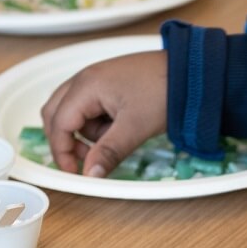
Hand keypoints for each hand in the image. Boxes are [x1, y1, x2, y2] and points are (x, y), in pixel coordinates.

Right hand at [40, 51, 168, 177]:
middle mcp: (85, 79)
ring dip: (87, 132)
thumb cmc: (163, 92)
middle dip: (67, 140)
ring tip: (117, 136)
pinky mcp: (108, 84)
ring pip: (73, 112)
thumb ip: (108, 152)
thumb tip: (89, 174)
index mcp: (86, 86)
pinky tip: (121, 126)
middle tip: (88, 159)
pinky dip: (98, 123)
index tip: (74, 172)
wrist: (190, 73)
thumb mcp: (134, 128)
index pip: (59, 123)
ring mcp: (96, 79)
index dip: (62, 151)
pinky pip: (90, 107)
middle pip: (56, 114)